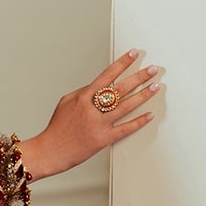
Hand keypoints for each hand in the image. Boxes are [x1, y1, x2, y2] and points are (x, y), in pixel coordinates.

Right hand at [23, 50, 161, 180]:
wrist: (50, 151)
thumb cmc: (57, 128)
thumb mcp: (66, 103)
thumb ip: (84, 92)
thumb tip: (99, 86)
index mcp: (83, 97)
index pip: (107, 75)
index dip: (122, 63)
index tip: (134, 54)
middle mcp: (92, 108)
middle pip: (121, 88)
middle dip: (139, 77)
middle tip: (152, 70)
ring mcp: (99, 124)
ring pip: (126, 106)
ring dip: (143, 95)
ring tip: (155, 87)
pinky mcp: (103, 139)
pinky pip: (125, 128)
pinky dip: (139, 121)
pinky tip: (149, 115)